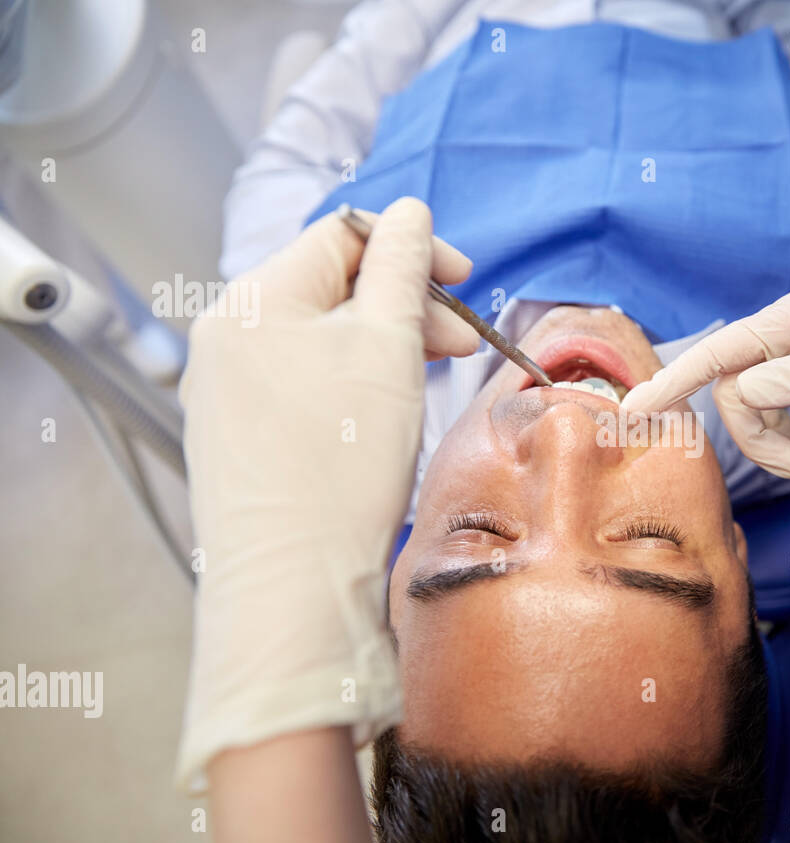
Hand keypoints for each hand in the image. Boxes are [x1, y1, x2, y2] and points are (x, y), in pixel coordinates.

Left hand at [176, 197, 472, 792]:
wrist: (291, 584)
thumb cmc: (341, 465)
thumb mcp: (389, 347)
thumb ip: (402, 267)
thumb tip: (409, 212)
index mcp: (253, 300)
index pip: (342, 237)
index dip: (412, 250)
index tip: (465, 281)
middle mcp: (225, 338)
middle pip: (329, 290)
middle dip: (402, 305)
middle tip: (459, 345)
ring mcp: (224, 392)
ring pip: (319, 341)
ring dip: (380, 348)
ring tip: (424, 386)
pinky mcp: (237, 440)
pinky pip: (301, 387)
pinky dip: (349, 388)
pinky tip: (379, 423)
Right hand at [621, 291, 789, 478]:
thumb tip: (745, 392)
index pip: (718, 354)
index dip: (673, 382)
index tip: (634, 412)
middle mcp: (786, 328)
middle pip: (732, 387)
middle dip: (753, 435)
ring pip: (749, 402)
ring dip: (767, 440)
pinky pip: (770, 405)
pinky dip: (779, 434)